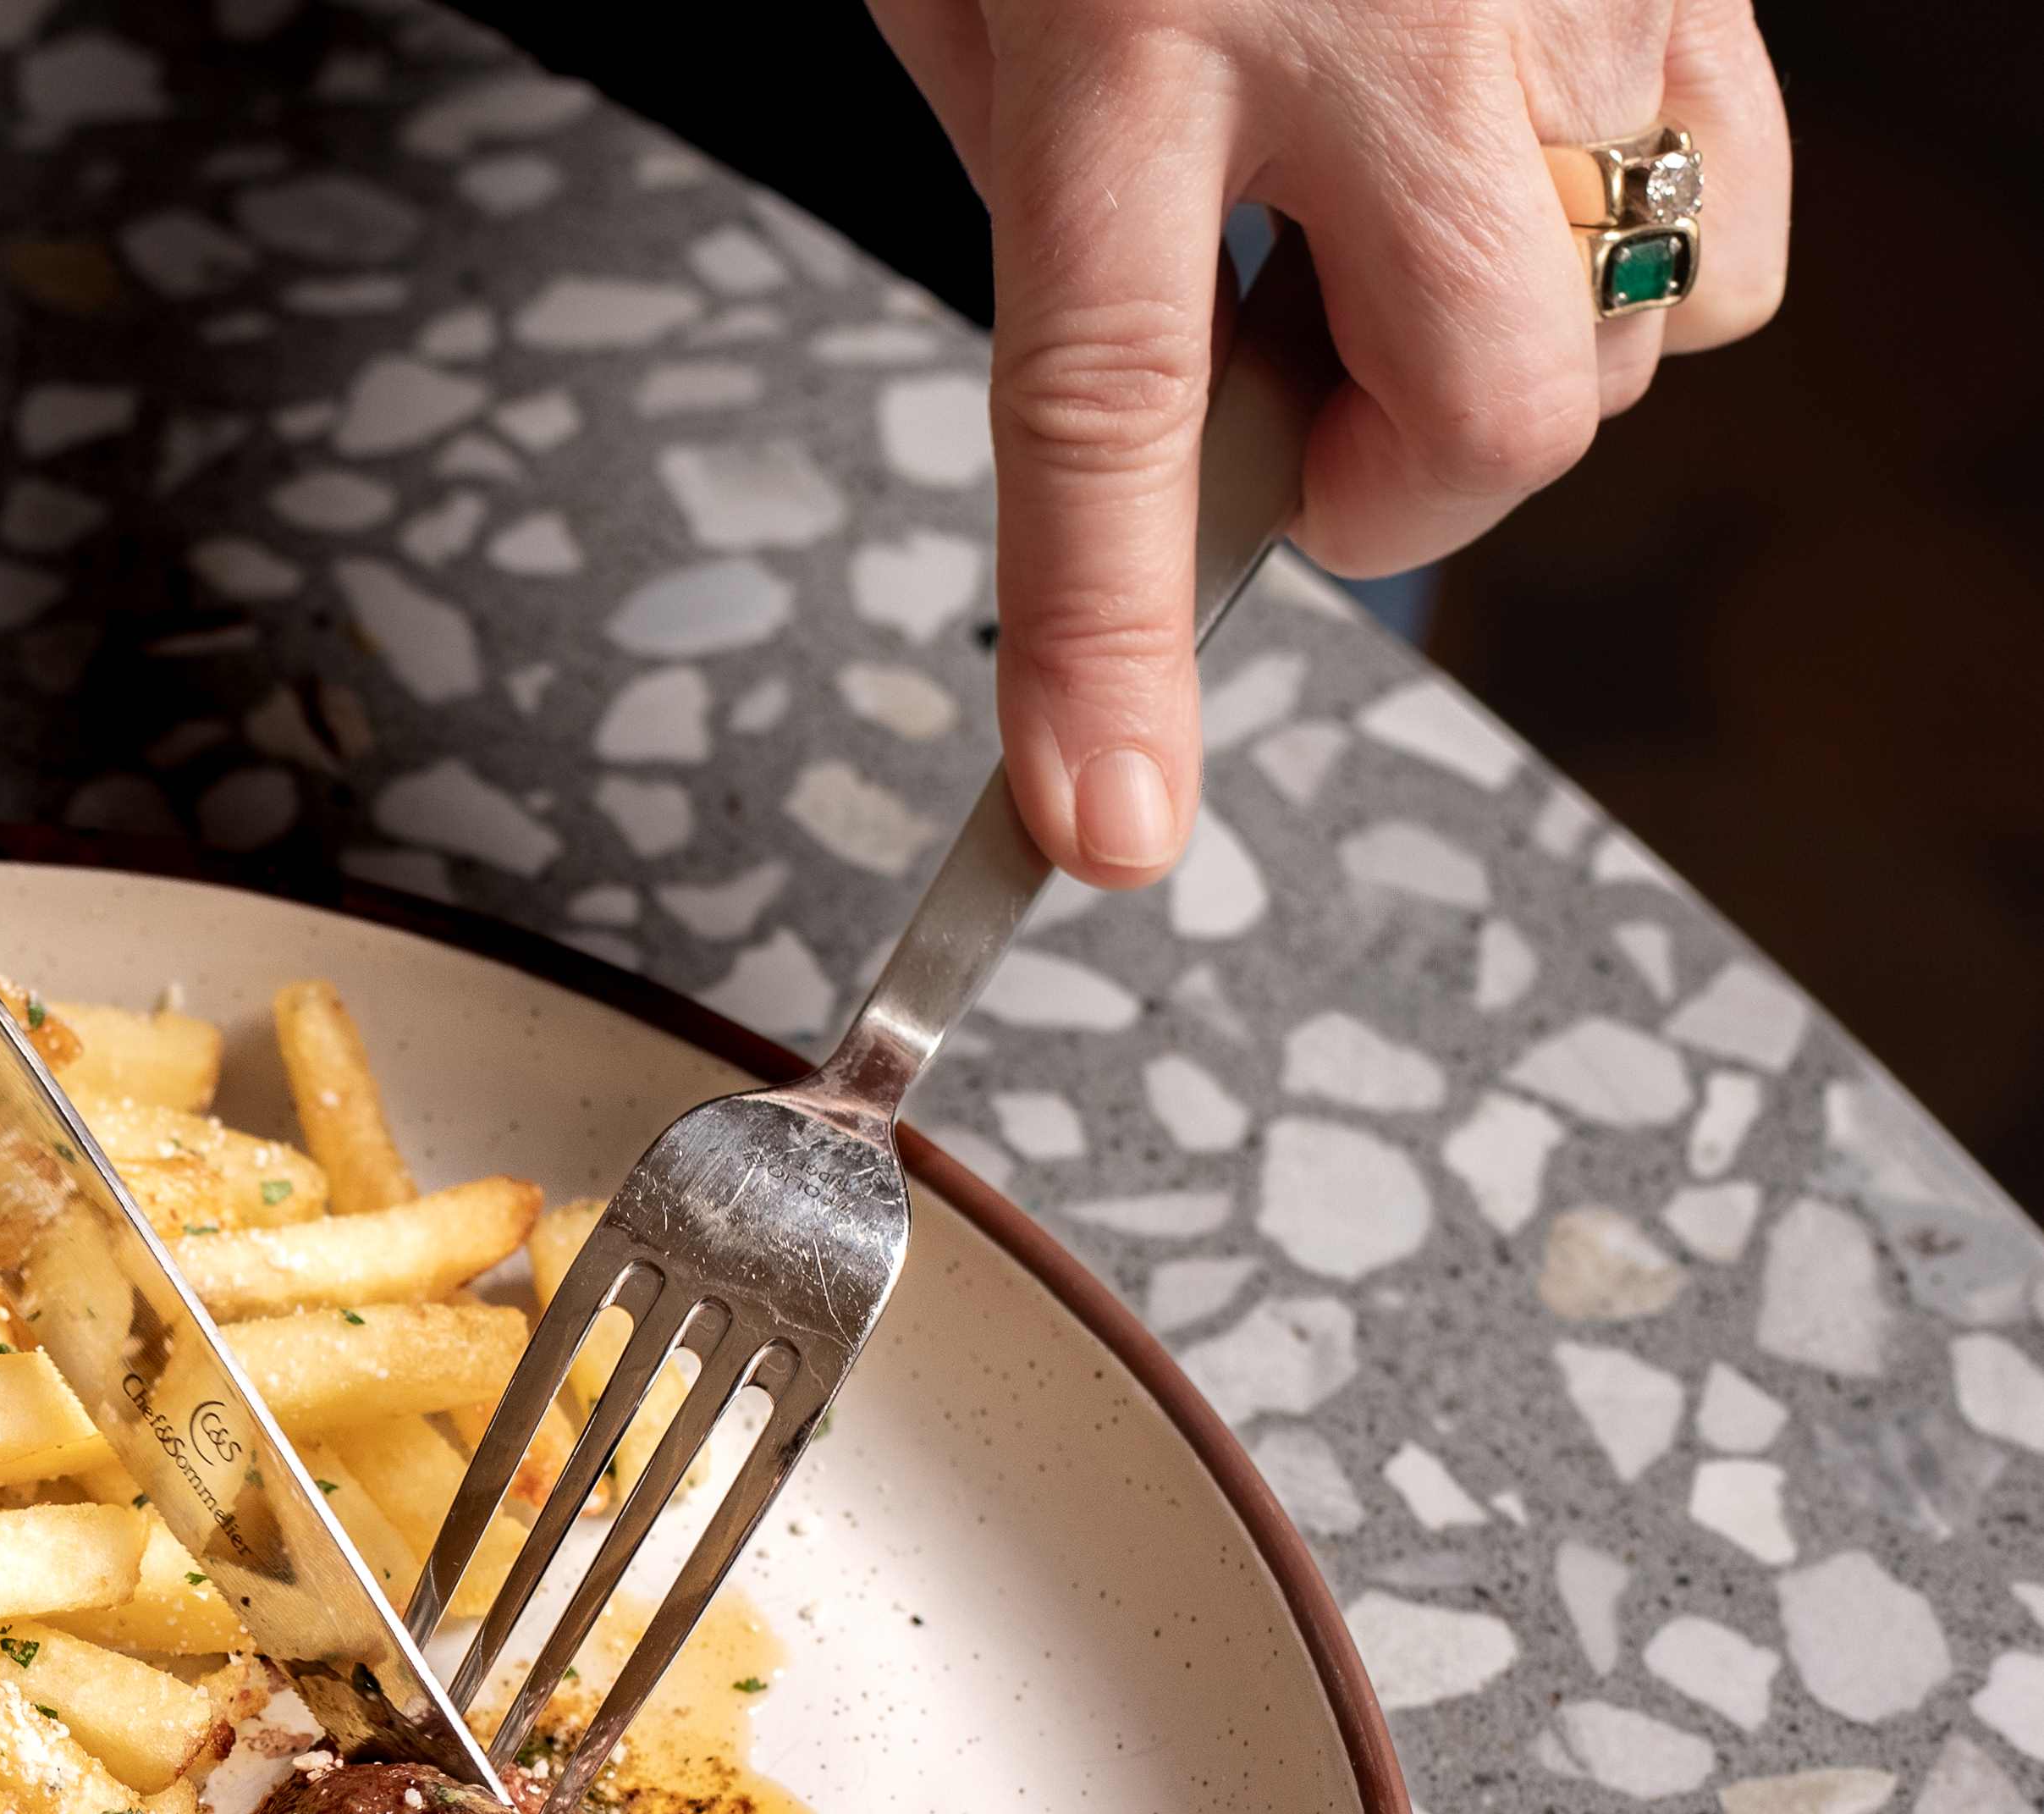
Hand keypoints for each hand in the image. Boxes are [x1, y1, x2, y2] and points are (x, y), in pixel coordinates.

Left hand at [861, 0, 1788, 885]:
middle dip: (1405, 486)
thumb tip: (1159, 440)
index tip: (1103, 829)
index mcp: (1132, 41)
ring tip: (1382, 249)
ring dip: (1508, 368)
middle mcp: (1385, 26)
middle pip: (1487, 404)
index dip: (1107, 648)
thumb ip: (1059, 209)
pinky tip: (1512, 185)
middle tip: (1298, 418)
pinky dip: (1638, 260)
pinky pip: (1734, 212)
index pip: (1109, 416)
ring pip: (1640, 326)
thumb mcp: (981, 2)